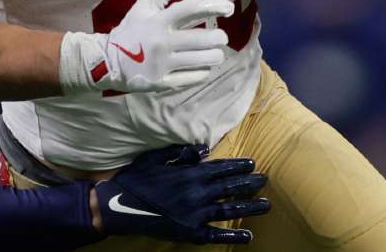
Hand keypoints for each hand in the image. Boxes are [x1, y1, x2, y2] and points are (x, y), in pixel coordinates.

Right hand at [59, 0, 232, 94]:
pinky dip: (203, 71)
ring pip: (204, 60)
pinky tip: (202, 66)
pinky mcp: (162, 83)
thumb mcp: (143, 6)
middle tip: (220, 37)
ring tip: (215, 52)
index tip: (229, 8)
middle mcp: (161, 42)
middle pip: (204, 39)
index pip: (191, 10)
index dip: (213, 6)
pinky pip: (194, 78)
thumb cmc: (131, 30)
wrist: (107, 61)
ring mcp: (162, 65)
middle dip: (219, 37)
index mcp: (158, 21)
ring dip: (215, 55)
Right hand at [92, 145, 268, 244]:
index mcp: (190, 173)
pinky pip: (216, 234)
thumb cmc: (136, 179)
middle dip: (250, 183)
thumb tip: (203, 149)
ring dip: (250, 206)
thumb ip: (180, 153)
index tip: (253, 163)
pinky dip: (233, 236)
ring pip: (230, 208)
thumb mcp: (155, 158)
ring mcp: (196, 214)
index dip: (239, 165)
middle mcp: (198, 192)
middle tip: (265, 180)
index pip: (222, 168)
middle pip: (230, 187)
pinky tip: (248, 236)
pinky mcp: (190, 232)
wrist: (119, 206)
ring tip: (266, 205)